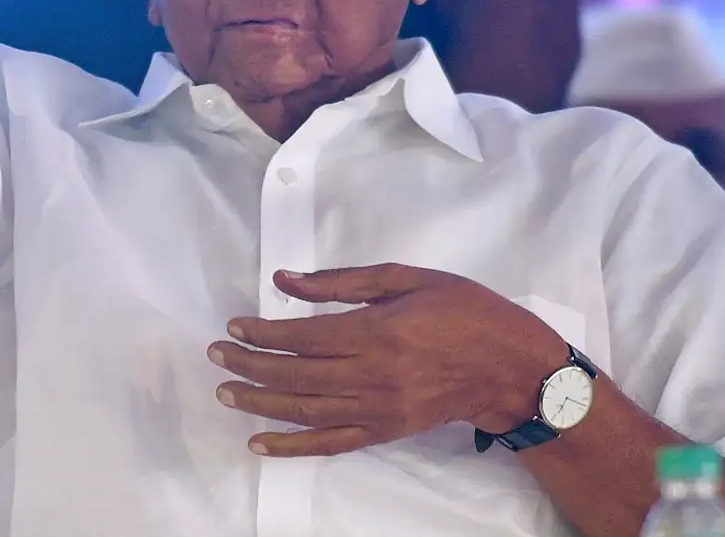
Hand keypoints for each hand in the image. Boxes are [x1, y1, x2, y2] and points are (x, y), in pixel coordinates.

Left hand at [207, 264, 566, 457]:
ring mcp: (377, 409)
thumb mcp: (407, 278)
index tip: (233, 326)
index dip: (261, 333)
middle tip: (216, 355)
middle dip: (248, 366)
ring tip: (226, 393)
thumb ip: (343, 281)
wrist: (508, 366)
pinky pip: (329, 443)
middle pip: (294, 375)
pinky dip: (291, 446)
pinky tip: (260, 442)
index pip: (301, 337)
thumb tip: (286, 281)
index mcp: (376, 331)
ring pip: (304, 410)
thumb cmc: (463, 310)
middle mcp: (371, 374)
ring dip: (259, 403)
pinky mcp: (384, 431)